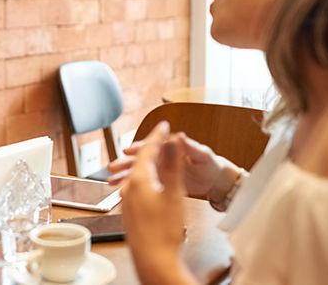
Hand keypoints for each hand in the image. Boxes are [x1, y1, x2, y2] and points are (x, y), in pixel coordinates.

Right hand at [109, 132, 235, 198]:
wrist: (215, 181)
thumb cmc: (210, 165)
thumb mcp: (202, 154)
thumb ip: (190, 146)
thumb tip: (180, 135)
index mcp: (170, 149)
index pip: (151, 147)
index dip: (138, 148)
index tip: (127, 151)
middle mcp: (162, 158)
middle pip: (140, 160)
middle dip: (125, 163)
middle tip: (113, 168)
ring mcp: (160, 171)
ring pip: (140, 173)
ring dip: (126, 176)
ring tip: (113, 181)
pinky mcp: (161, 183)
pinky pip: (145, 184)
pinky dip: (134, 187)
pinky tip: (124, 192)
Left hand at [121, 121, 193, 284]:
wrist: (154, 262)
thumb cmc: (164, 232)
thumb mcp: (174, 193)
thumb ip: (173, 165)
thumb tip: (173, 141)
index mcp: (139, 180)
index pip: (148, 150)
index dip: (158, 135)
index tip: (164, 126)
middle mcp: (129, 188)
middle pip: (141, 161)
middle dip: (152, 148)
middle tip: (162, 137)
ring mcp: (127, 201)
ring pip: (137, 174)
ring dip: (149, 163)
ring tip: (158, 156)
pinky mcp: (130, 212)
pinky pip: (136, 187)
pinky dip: (146, 178)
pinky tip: (153, 182)